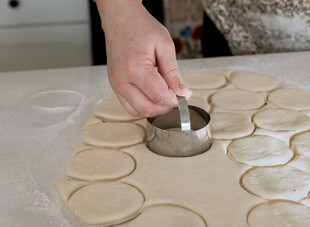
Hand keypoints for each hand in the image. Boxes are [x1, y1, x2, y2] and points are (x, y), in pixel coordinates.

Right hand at [97, 0, 191, 116]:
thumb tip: (182, 93)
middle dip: (165, 107)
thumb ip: (173, 73)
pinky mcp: (114, 86)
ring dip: (154, 109)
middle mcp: (122, 79)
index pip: (158, 97)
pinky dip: (143, 107)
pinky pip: (129, 106)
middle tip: (175, 97)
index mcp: (135, 68)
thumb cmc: (140, 28)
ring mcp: (116, 84)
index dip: (174, 100)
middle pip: (147, 108)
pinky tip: (153, 97)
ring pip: (137, 111)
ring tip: (164, 96)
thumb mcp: (165, 46)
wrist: (121, 20)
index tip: (182, 95)